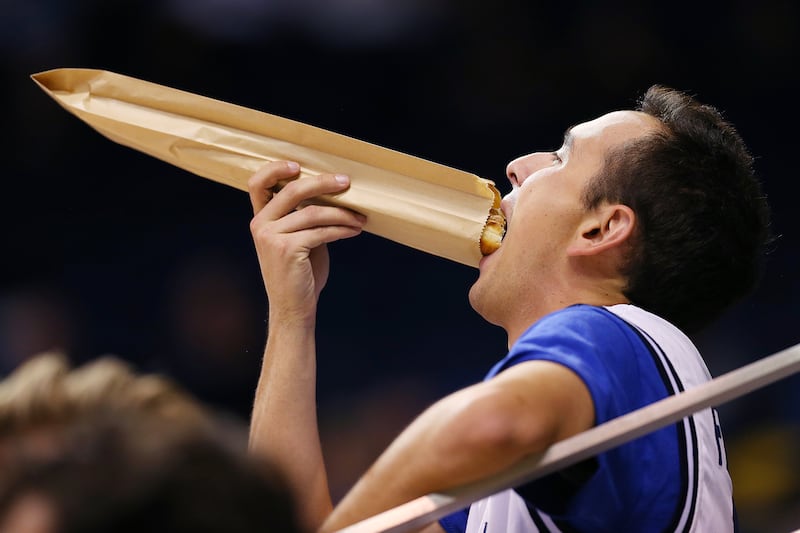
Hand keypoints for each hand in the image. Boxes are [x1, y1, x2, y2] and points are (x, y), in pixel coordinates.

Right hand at [248, 161, 365, 325]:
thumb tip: (332, 194)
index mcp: (261, 219)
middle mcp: (260, 225)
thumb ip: (303, 217)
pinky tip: (354, 230)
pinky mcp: (288, 249)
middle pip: (292, 190)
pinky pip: (322, 231)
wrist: (293, 308)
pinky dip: (343, 229)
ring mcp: (271, 236)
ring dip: (342, 213)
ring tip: (359, 218)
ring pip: (314, 212)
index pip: (257, 183)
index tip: (299, 165)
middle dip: (323, 183)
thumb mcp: (298, 239)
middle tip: (346, 183)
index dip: (275, 169)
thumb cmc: (300, 273)